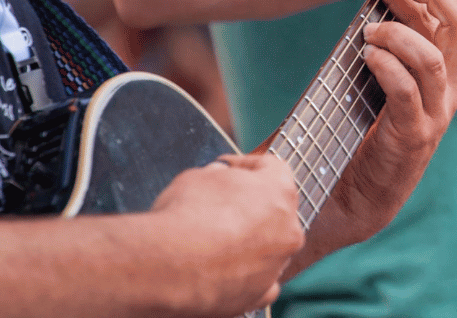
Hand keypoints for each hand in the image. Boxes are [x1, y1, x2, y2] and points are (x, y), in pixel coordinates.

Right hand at [148, 154, 302, 316]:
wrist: (169, 267)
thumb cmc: (184, 218)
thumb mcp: (198, 177)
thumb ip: (217, 177)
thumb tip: (218, 178)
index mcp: (278, 191)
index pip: (273, 168)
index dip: (245, 164)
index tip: (228, 167)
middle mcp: (287, 229)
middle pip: (276, 211)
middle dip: (251, 206)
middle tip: (221, 205)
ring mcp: (276, 264)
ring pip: (271, 248)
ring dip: (251, 242)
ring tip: (217, 241)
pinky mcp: (259, 293)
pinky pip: (261, 283)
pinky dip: (248, 277)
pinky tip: (227, 272)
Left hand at [329, 0, 456, 241]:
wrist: (345, 199)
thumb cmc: (352, 135)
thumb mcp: (369, 78)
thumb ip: (378, 41)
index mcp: (441, 74)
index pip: (451, 17)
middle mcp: (446, 91)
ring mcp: (434, 116)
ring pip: (434, 58)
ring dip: (398, 33)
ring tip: (368, 32)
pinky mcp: (413, 139)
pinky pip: (408, 93)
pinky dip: (387, 66)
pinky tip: (366, 56)